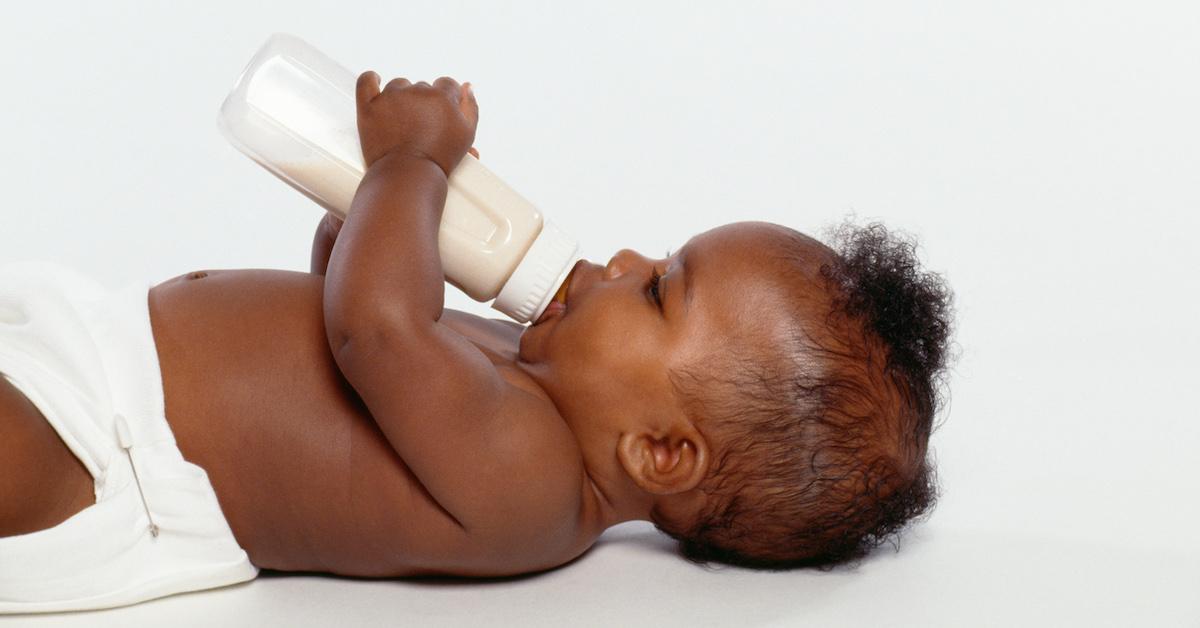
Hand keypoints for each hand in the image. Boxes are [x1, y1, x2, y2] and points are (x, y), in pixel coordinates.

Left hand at [355, 72, 478, 175]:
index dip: (445, 99)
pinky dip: (371, 79)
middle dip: (423, 103)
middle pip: (422, 87)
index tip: (439, 114)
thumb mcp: (466, 135)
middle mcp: (418, 92)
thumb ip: (471, 107)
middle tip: (421, 126)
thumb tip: (466, 86)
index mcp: (443, 97)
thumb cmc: (439, 159)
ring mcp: (392, 98)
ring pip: (399, 85)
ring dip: (401, 97)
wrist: (409, 176)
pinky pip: (366, 81)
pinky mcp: (369, 106)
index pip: (447, 84)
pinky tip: (375, 81)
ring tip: (401, 122)